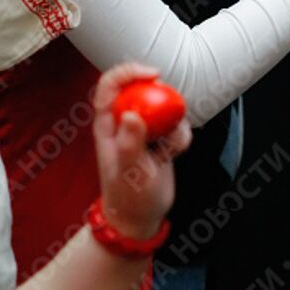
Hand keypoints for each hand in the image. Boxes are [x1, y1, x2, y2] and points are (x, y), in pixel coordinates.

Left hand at [92, 63, 189, 242]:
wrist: (140, 218)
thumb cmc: (127, 197)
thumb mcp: (127, 170)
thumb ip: (129, 142)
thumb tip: (132, 115)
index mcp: (107, 124)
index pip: (111, 84)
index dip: (130, 71)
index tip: (153, 74)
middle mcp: (125, 122)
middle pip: (142, 89)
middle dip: (162, 95)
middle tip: (173, 108)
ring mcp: (144, 131)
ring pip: (164, 107)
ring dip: (175, 122)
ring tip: (169, 148)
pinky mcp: (161, 141)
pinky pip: (177, 127)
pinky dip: (182, 136)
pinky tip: (175, 154)